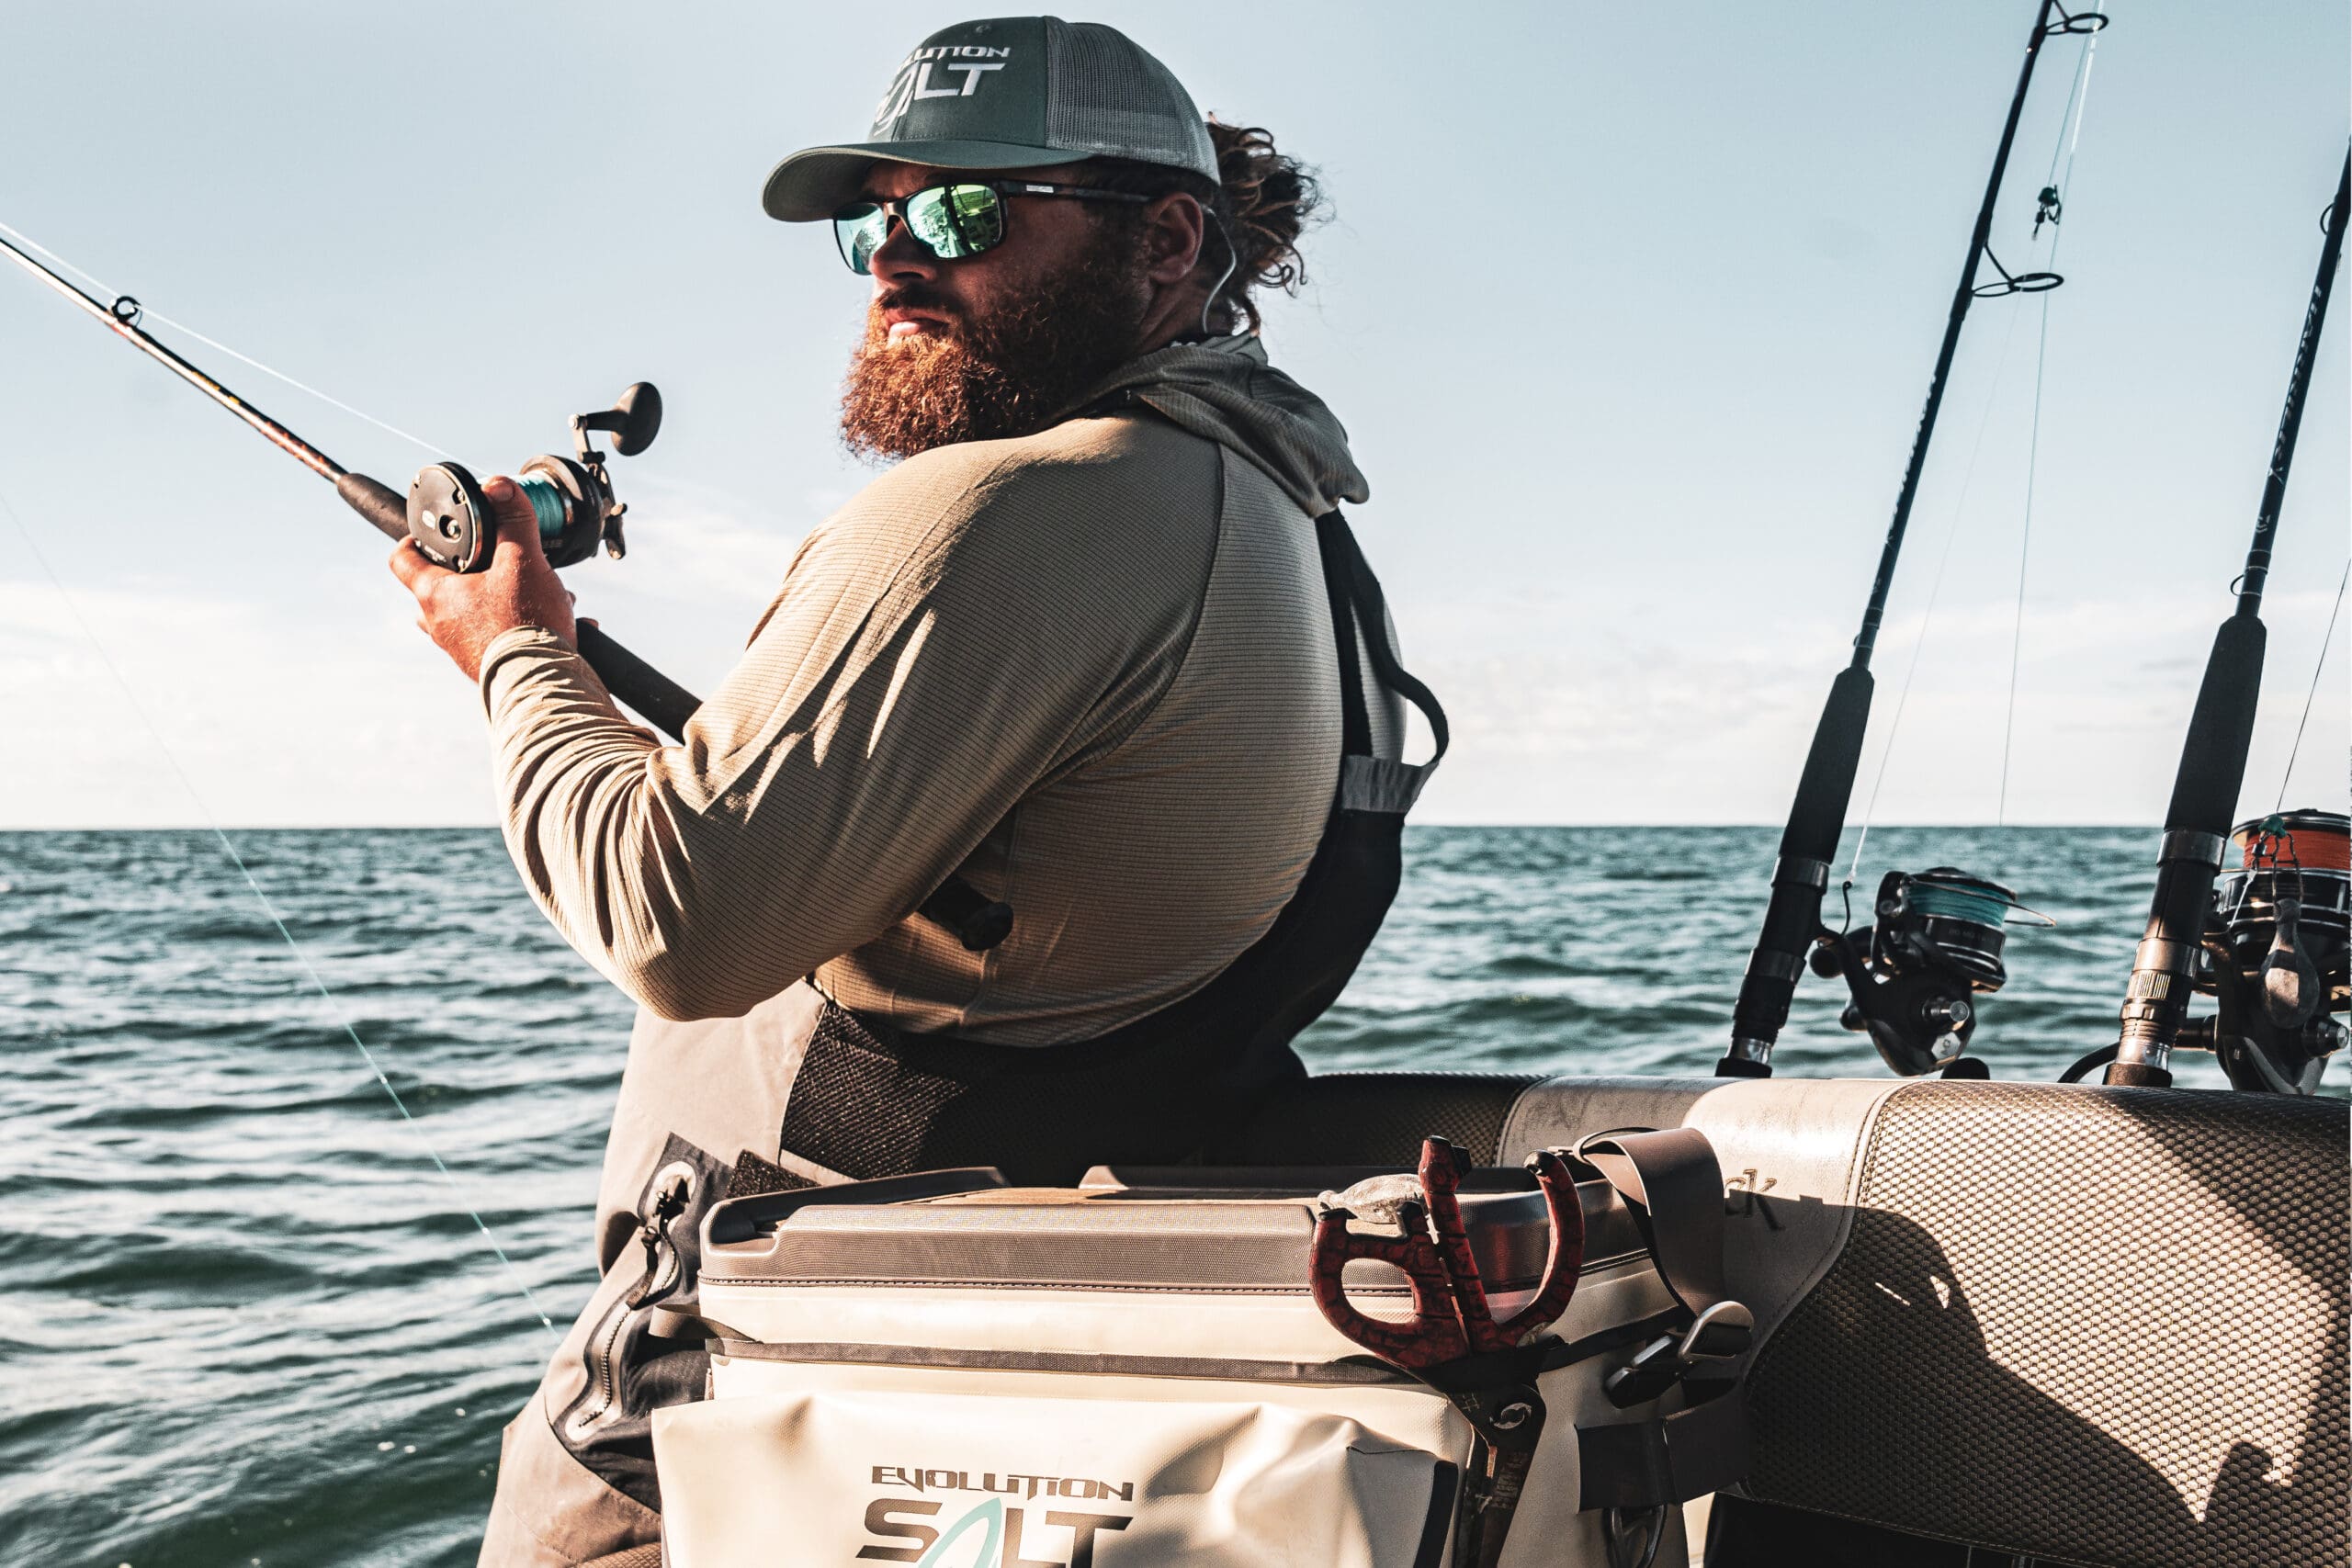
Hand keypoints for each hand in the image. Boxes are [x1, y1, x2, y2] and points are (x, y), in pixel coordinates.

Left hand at [389, 475, 577, 681]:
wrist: (542, 684)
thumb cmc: (525, 626)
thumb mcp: (524, 561)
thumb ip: (514, 519)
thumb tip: (500, 485)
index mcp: (437, 594)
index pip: (403, 559)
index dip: (411, 539)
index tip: (427, 533)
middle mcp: (441, 624)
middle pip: (438, 587)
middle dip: (470, 570)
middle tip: (496, 561)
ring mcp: (461, 648)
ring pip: (470, 613)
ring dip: (499, 598)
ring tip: (536, 593)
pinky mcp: (486, 665)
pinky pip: (496, 637)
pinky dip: (519, 625)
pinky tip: (557, 621)